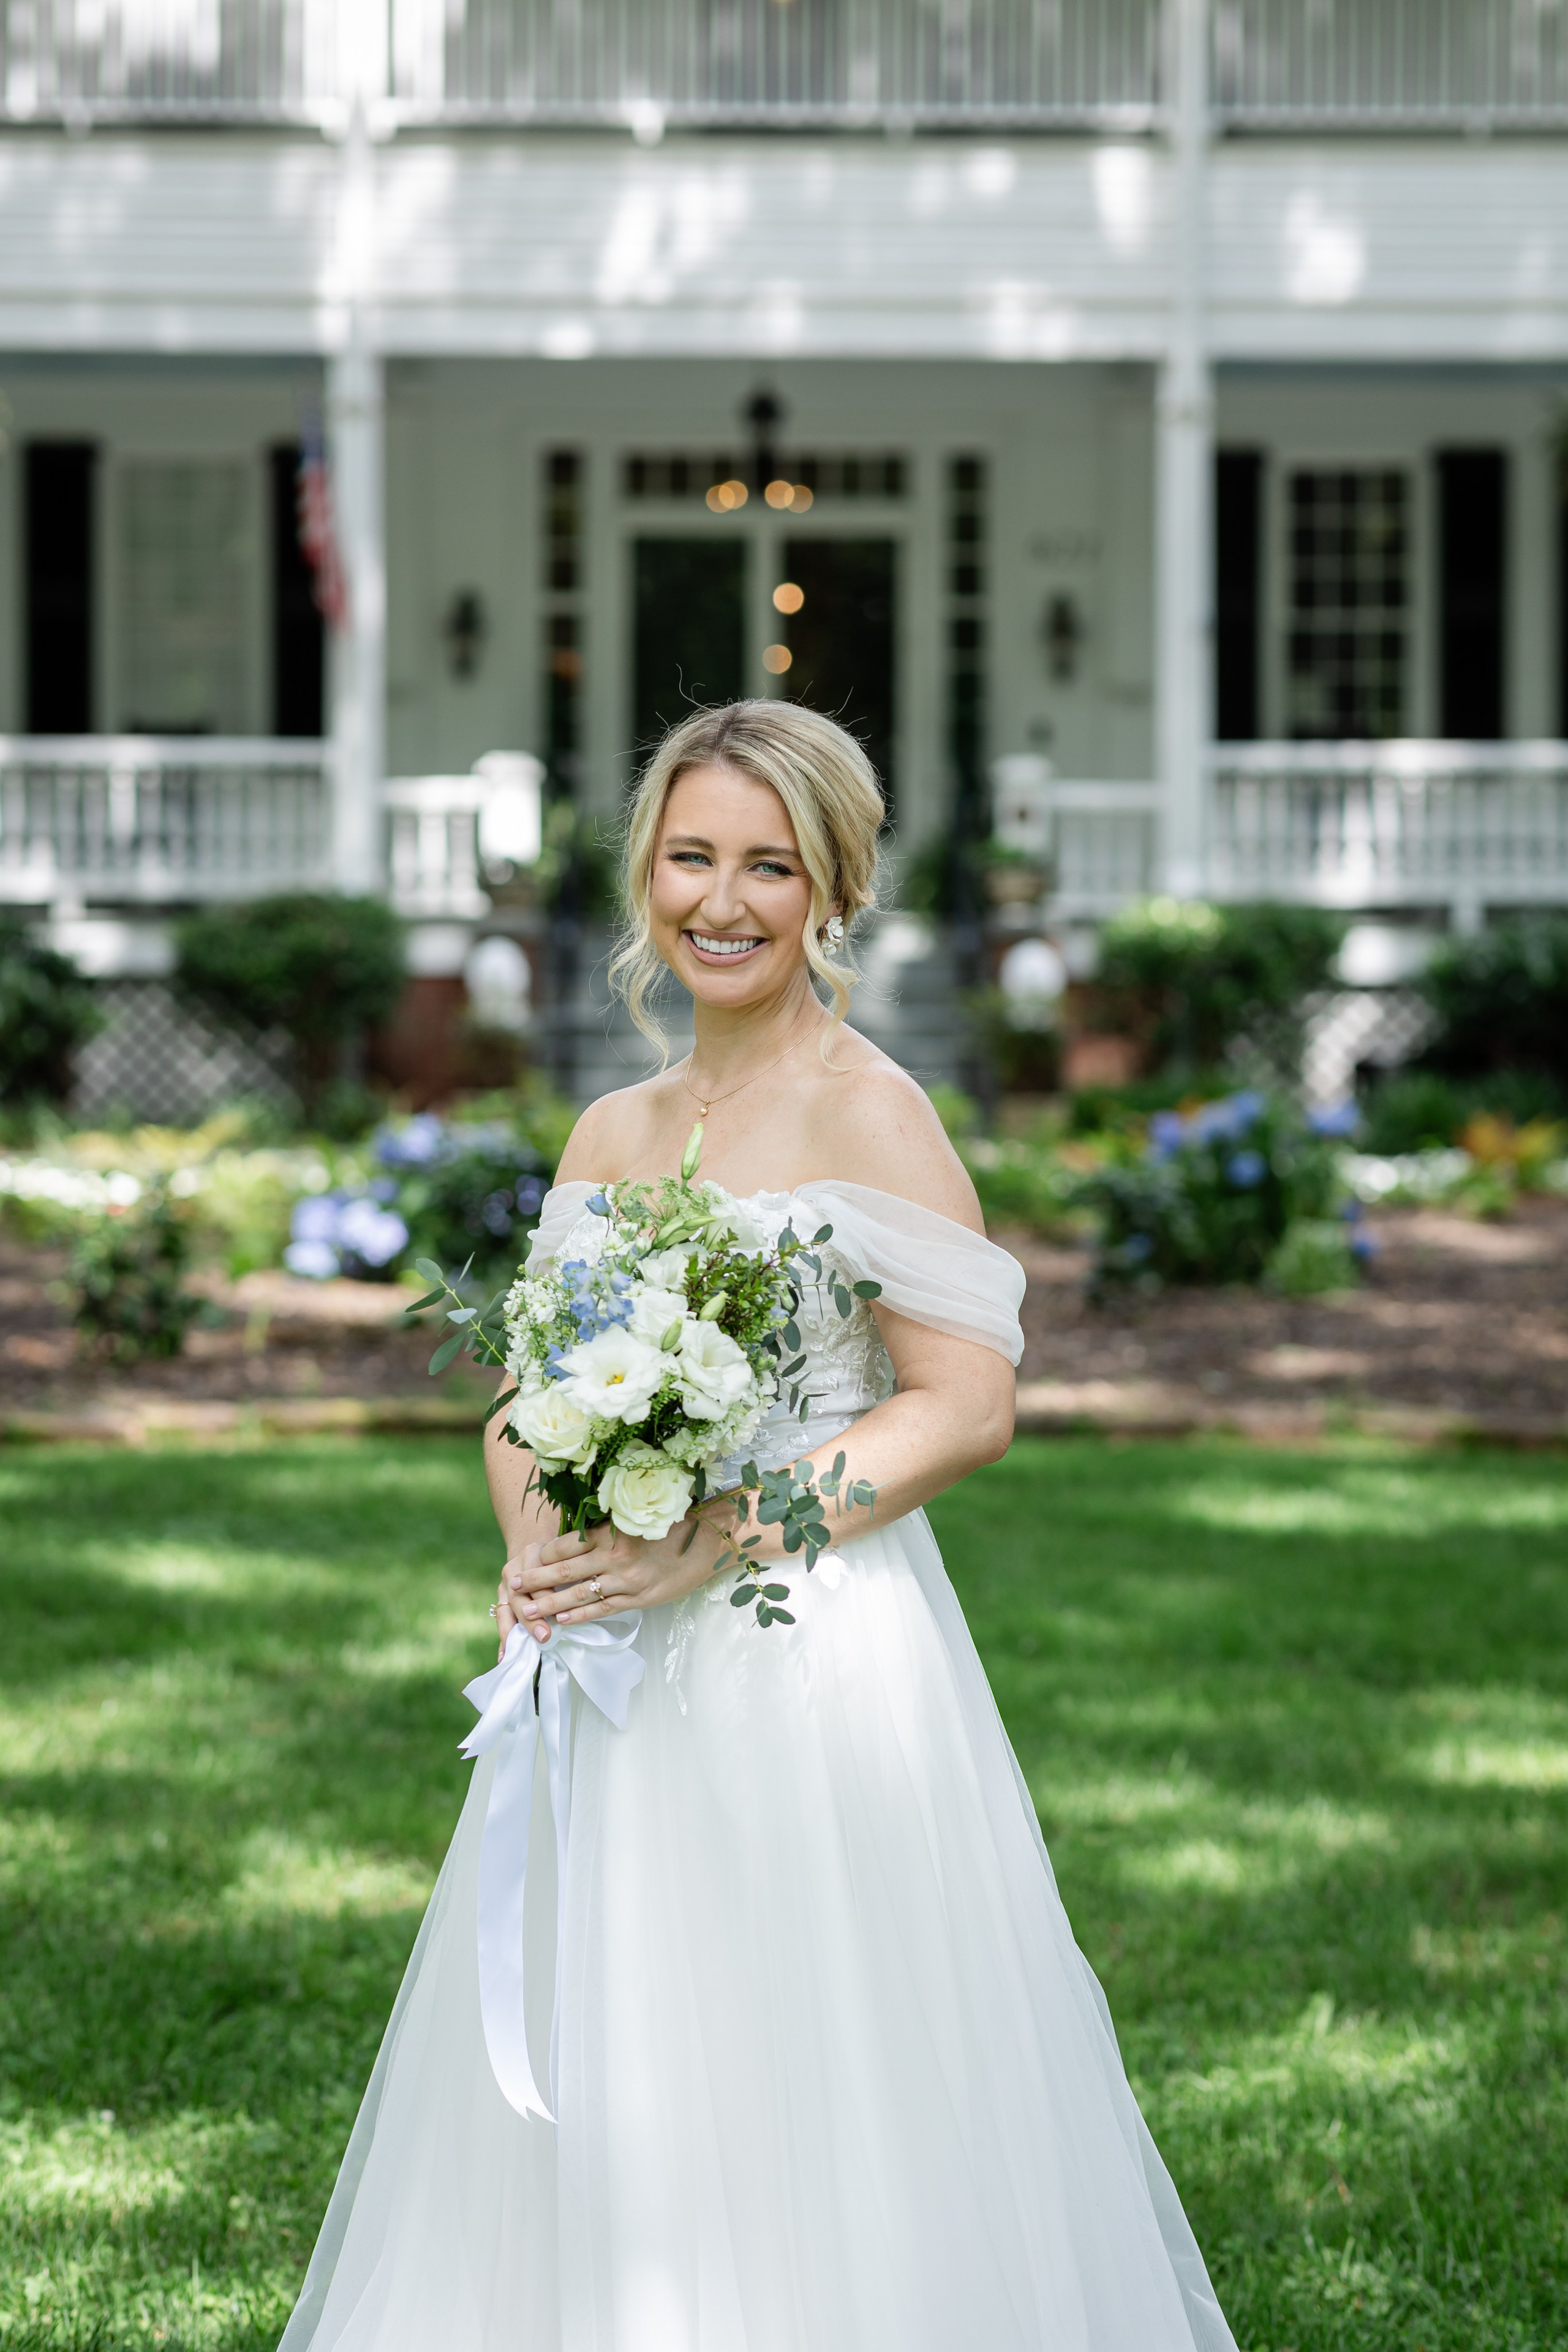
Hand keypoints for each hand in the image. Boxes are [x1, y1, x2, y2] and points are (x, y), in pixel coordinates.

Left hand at [500, 1511, 727, 1638]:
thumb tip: (583, 1520)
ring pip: (581, 1594)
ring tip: (529, 1610)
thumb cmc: (676, 1521)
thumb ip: (613, 1519)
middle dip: (537, 1579)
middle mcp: (616, 1558)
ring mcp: (627, 1582)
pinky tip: (563, 1620)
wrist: (712, 1542)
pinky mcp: (640, 1599)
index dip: (544, 1553)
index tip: (528, 1556)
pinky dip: (582, 1615)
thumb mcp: (642, 1513)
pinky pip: (605, 1609)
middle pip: (567, 1570)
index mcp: (614, 1532)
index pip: (568, 1544)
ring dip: (552, 1603)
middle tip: (512, 1584)